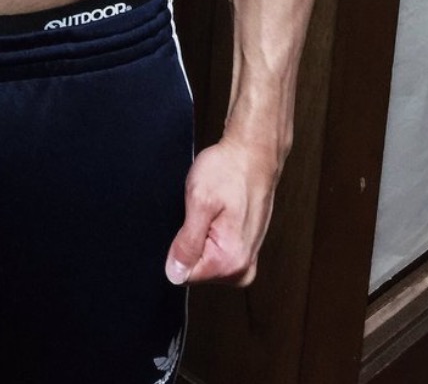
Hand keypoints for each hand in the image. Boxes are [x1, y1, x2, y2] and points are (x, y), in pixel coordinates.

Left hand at [163, 136, 277, 287]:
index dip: (178, 247)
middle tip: (201, 213)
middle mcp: (242, 269)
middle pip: (196, 271)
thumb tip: (174, 275)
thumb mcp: (198, 201)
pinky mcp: (247, 251)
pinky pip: (218, 255)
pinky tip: (217, 216)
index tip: (190, 222)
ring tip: (211, 212)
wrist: (253, 153)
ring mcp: (247, 261)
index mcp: (230, 261)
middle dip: (190, 243)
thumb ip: (187, 243)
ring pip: (205, 262)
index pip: (184, 275)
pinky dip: (212, 237)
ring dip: (202, 238)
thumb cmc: (228, 170)